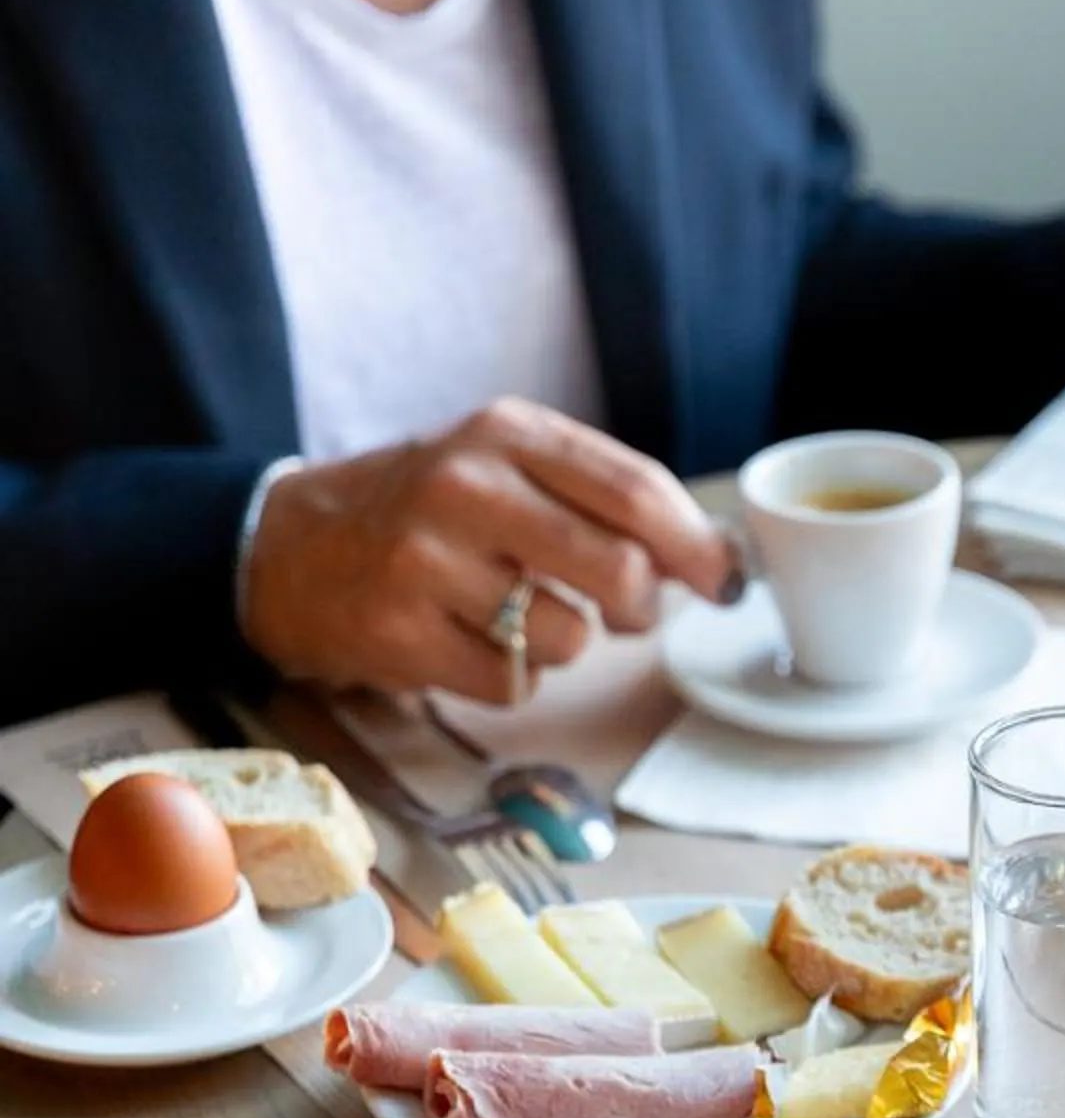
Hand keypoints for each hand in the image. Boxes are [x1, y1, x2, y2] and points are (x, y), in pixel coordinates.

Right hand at [241, 397, 740, 702]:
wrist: (285, 546)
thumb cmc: (425, 511)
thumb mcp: (503, 465)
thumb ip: (599, 498)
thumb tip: (711, 561)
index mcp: (506, 432)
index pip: (635, 491)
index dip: (697, 547)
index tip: (727, 583)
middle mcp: (465, 485)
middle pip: (616, 569)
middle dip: (641, 608)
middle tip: (628, 615)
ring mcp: (426, 561)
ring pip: (566, 637)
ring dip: (562, 645)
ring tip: (515, 617)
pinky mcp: (398, 633)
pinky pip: (510, 685)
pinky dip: (508, 679)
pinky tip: (466, 643)